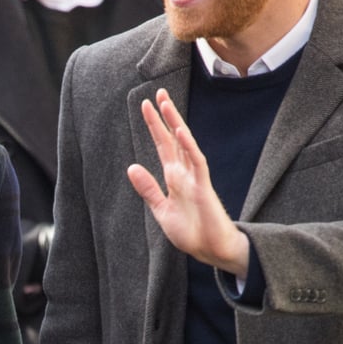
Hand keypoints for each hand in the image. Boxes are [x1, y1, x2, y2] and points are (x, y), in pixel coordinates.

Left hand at [127, 88, 249, 277]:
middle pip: (173, 138)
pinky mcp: (204, 186)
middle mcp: (184, 173)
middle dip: (165, 116)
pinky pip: (197, 162)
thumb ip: (148, 189)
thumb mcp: (161, 210)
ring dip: (175, 123)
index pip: (163, 145)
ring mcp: (195, 177)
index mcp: (173, 178)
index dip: (154, 126)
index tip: (146, 106)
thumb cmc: (190, 232)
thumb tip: (132, 167)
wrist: (211, 251)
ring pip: (185, 144)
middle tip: (158, 92)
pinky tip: (180, 132)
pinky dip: (189, 146)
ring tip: (165, 103)